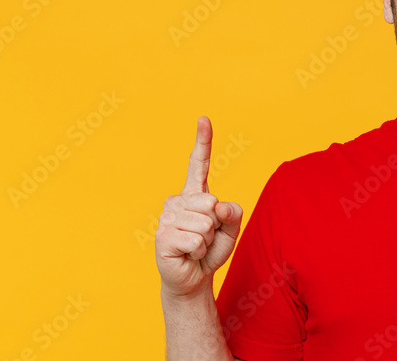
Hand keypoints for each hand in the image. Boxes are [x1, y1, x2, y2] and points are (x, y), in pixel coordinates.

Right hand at [155, 116, 243, 299]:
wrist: (195, 278)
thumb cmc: (211, 250)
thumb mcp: (231, 230)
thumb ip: (233, 213)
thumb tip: (219, 206)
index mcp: (195, 194)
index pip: (199, 164)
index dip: (202, 141)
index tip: (203, 118)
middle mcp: (178, 201)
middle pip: (212, 203)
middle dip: (216, 226)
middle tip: (205, 238)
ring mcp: (167, 218)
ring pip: (205, 223)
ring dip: (208, 241)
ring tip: (196, 247)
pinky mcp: (162, 237)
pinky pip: (196, 240)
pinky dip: (200, 251)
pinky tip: (189, 255)